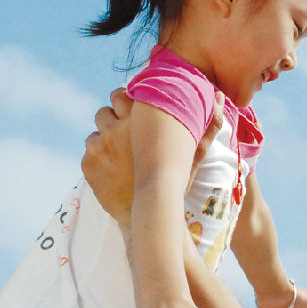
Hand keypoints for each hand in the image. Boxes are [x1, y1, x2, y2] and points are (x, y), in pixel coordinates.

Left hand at [82, 89, 224, 216]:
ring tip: (118, 154)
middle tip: (122, 132)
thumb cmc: (174, 184)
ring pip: (95, 131)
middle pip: (104, 110)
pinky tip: (112, 168)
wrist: (150, 214)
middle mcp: (115, 130)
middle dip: (111, 119)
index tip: (130, 109)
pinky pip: (89, 150)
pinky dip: (98, 157)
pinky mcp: (88, 163)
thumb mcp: (193, 154)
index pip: (121, 93)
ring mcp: (99, 147)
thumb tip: (219, 96)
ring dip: (104, 138)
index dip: (125, 100)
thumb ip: (207, 125)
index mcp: (138, 122)